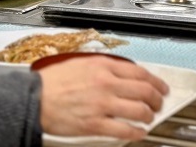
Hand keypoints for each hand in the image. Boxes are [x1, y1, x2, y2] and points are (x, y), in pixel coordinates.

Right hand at [37, 55, 167, 139]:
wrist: (34, 98)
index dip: (155, 81)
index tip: (160, 86)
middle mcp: (106, 83)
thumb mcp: (80, 63)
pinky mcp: (95, 124)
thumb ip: (102, 67)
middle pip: (144, 90)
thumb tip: (120, 73)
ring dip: (149, 115)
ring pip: (139, 110)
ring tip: (149, 118)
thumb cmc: (52, 82)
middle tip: (159, 103)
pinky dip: (137, 132)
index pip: (139, 72)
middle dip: (156, 99)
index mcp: (102, 66)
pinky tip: (139, 132)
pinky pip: (125, 129)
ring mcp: (102, 104)